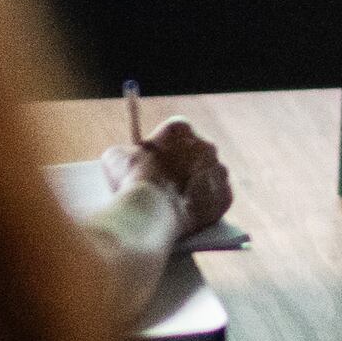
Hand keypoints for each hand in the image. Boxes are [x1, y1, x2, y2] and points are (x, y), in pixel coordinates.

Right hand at [93, 119, 230, 241]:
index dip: (165, 148)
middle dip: (185, 166)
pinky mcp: (225, 196)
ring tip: (178, 200)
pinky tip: (189, 212)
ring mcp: (219, 171)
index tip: (157, 162)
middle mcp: (206, 145)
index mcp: (181, 128)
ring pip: (210, 176)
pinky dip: (206, 205)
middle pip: (197, 153)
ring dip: (198, 185)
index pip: (176, 133)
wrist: (150, 211)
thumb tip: (128, 156)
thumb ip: (128, 152)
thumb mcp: (116, 156)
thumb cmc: (130, 180)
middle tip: (168, 183)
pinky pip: (217, 199)